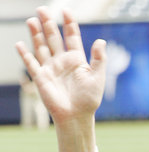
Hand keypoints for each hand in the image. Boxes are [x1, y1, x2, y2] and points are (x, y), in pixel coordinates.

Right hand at [16, 6, 105, 151]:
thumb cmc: (89, 100)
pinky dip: (25, 54)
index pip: (72, 36)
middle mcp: (62, 61)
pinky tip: (20, 44)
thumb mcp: (97, 78)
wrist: (77, 117)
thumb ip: (99, 59)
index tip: (66, 11)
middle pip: (53, 37)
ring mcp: (51, 68)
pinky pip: (31, 63)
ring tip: (32, 20)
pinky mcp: (41, 78)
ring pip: (41, 46)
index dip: (69, 23)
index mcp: (76, 59)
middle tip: (42, 9)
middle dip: (48, 23)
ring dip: (36, 34)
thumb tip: (101, 41)